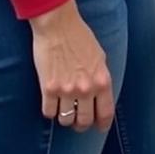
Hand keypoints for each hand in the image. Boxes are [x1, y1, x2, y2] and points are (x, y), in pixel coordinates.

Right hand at [30, 0, 113, 132]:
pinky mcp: (48, 89)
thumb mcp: (99, 56)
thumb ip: (100, 77)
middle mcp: (86, 88)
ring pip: (66, 120)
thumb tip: (100, 93)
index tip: (99, 127)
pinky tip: (51, 101)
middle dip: (81, 123)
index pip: (106, 113)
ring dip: (64, 117)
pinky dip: (49, 110)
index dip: (102, 124)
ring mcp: (67, 90)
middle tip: (77, 120)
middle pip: (84, 122)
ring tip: (63, 108)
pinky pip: (48, 113)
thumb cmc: (79, 36)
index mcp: (102, 80)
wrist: (58, 25)